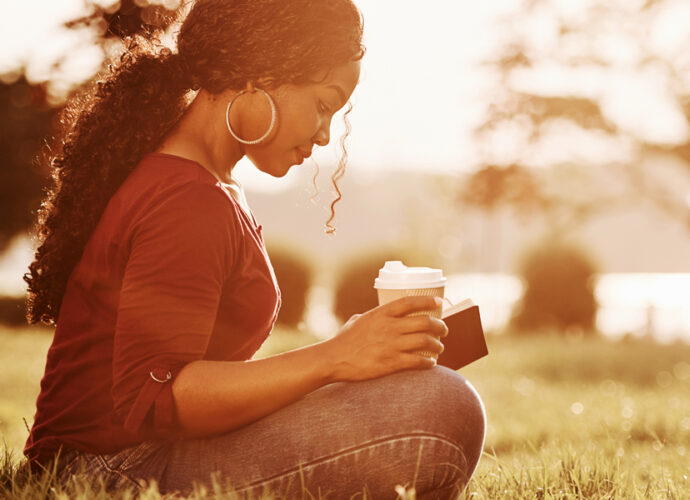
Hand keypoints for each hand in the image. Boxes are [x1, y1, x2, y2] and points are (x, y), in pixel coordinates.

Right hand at [325, 296, 448, 382]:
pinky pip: (418, 361)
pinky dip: (429, 362)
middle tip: (444, 330)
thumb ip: (370, 317)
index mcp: (381, 314)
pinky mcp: (391, 362)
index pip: (410, 303)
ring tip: (439, 347)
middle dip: (440, 326)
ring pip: (425, 341)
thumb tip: (376, 316)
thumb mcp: (357, 321)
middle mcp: (389, 327)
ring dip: (437, 345)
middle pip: (424, 322)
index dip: (427, 302)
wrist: (334, 359)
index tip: (439, 303)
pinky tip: (431, 363)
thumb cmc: (343, 340)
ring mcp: (391, 345)